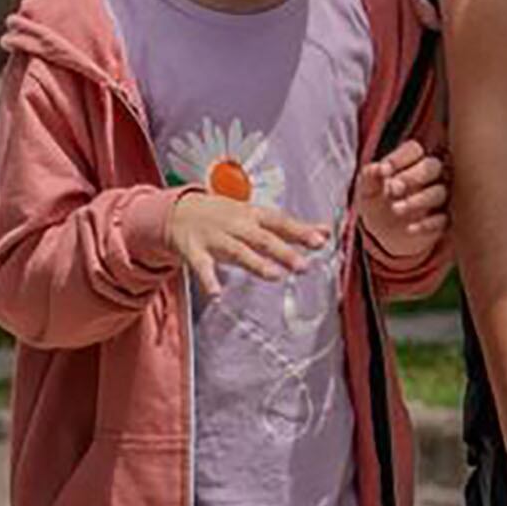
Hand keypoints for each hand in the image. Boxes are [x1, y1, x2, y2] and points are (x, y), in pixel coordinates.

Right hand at [168, 185, 327, 302]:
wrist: (180, 211)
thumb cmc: (226, 216)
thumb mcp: (258, 216)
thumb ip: (292, 228)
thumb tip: (327, 232)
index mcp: (253, 215)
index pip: (281, 222)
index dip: (301, 231)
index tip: (321, 240)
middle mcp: (237, 225)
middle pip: (262, 238)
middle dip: (283, 251)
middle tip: (303, 266)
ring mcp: (216, 238)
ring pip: (238, 251)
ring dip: (256, 263)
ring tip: (274, 276)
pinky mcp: (195, 251)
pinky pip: (202, 267)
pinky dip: (209, 280)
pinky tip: (217, 294)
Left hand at [356, 138, 448, 259]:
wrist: (384, 236)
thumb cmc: (377, 204)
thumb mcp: (367, 191)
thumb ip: (369, 177)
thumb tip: (376, 168)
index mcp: (411, 161)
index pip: (414, 149)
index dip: (398, 158)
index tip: (382, 171)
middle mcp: (430, 176)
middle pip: (432, 166)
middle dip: (412, 176)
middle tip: (393, 189)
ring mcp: (439, 197)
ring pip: (439, 192)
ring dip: (417, 200)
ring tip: (395, 209)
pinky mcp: (444, 221)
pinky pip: (443, 220)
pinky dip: (427, 224)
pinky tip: (410, 228)